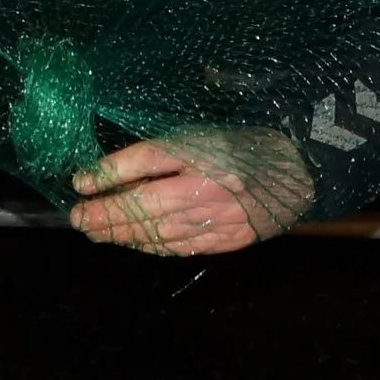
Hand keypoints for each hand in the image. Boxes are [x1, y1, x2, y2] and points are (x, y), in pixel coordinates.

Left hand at [67, 128, 314, 255]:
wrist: (301, 171)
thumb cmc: (247, 145)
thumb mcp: (205, 133)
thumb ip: (167, 149)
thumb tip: (119, 168)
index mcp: (203, 151)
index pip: (146, 161)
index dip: (109, 173)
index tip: (80, 182)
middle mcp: (206, 186)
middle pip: (144, 203)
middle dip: (105, 214)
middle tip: (77, 218)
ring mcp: (216, 217)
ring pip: (157, 231)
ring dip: (121, 233)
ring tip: (95, 231)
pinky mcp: (226, 239)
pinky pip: (178, 246)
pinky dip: (150, 245)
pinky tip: (133, 242)